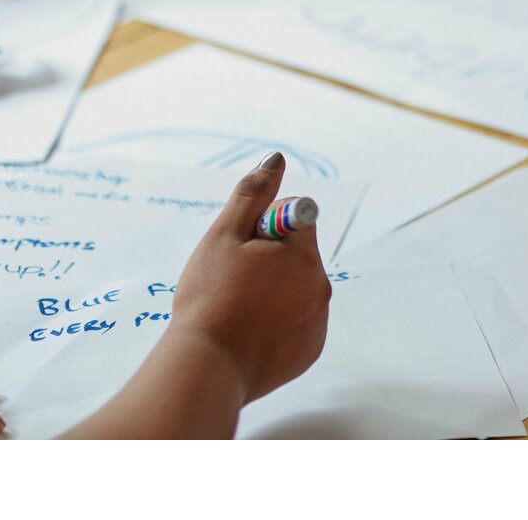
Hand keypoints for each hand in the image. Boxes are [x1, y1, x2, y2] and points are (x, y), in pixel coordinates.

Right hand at [163, 154, 331, 405]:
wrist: (206, 369)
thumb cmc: (210, 299)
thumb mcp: (224, 236)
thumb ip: (253, 194)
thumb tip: (277, 159)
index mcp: (304, 256)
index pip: (296, 216)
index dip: (263, 226)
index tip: (240, 251)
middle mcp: (320, 288)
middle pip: (296, 254)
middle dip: (267, 259)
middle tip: (231, 282)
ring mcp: (317, 323)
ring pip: (294, 288)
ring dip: (271, 290)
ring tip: (236, 310)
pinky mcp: (308, 351)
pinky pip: (295, 322)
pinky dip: (275, 323)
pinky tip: (247, 333)